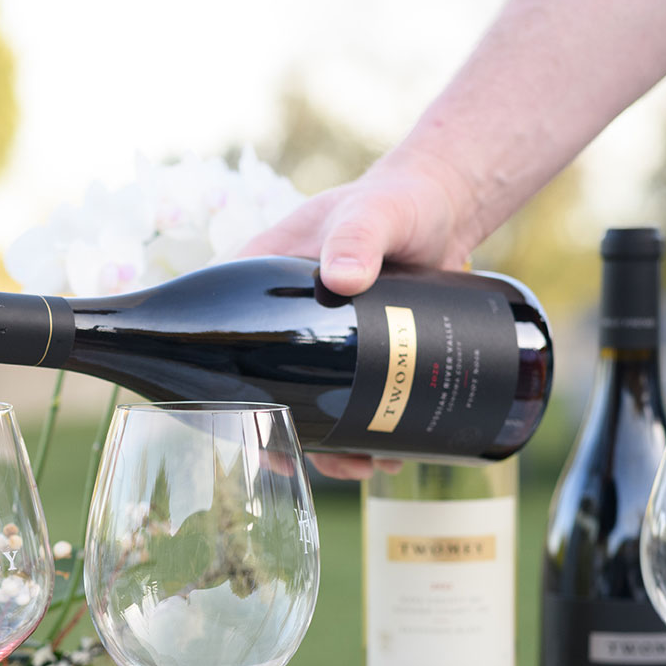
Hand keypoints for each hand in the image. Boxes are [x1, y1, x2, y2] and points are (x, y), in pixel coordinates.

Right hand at [238, 152, 482, 480]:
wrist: (445, 209)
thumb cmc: (398, 199)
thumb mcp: (374, 214)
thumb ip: (358, 236)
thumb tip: (342, 278)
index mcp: (260, 276)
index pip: (220, 337)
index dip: (223, 392)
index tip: (252, 432)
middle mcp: (281, 316)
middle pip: (263, 387)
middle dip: (287, 437)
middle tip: (324, 462)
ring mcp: (317, 340)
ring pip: (307, 403)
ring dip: (329, 447)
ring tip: (367, 466)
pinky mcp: (355, 355)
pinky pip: (344, 400)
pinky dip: (359, 432)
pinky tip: (383, 454)